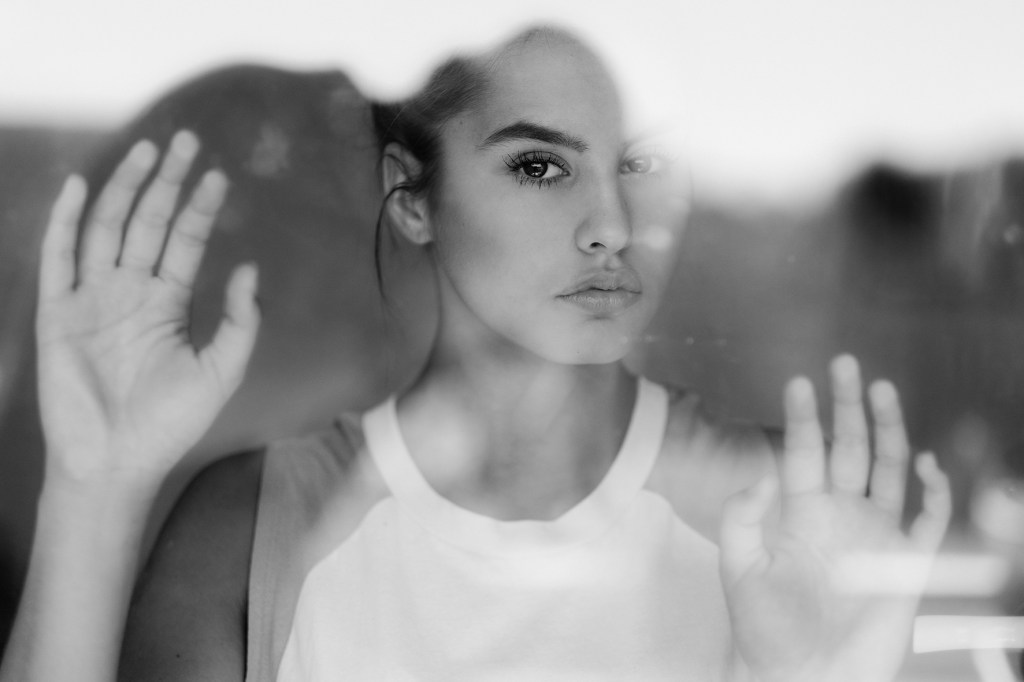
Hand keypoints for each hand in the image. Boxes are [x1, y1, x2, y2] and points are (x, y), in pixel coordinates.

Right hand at [36, 131, 259, 487]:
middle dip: (168, 183)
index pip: (186, 241)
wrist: (118, 461)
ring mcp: (93, 299)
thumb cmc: (170, 423)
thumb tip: (249, 267)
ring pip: (108, 228)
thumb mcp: (220, 370)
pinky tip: (80, 185)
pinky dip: (66, 221)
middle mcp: (130, 292)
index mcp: (168, 303)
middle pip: (149, 222)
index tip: (220, 175)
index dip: (202, 208)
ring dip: (125, 188)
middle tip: (187, 140)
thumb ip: (239, 321)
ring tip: (149, 151)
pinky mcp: (58, 313)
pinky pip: (58, 258)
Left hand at [719, 355, 951, 681]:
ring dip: (888, 431)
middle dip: (847, 407)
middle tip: (845, 364)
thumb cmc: (765, 629)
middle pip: (850, 448)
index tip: (798, 381)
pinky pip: (929, 520)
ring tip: (882, 390)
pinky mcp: (906, 563)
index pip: (804, 453)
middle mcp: (841, 515)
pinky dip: (933, 492)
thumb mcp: (738, 569)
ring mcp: (876, 536)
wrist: (802, 676)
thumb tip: (763, 474)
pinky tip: (926, 464)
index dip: (804, 418)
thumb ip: (741, 519)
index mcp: (802, 513)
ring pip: (888, 470)